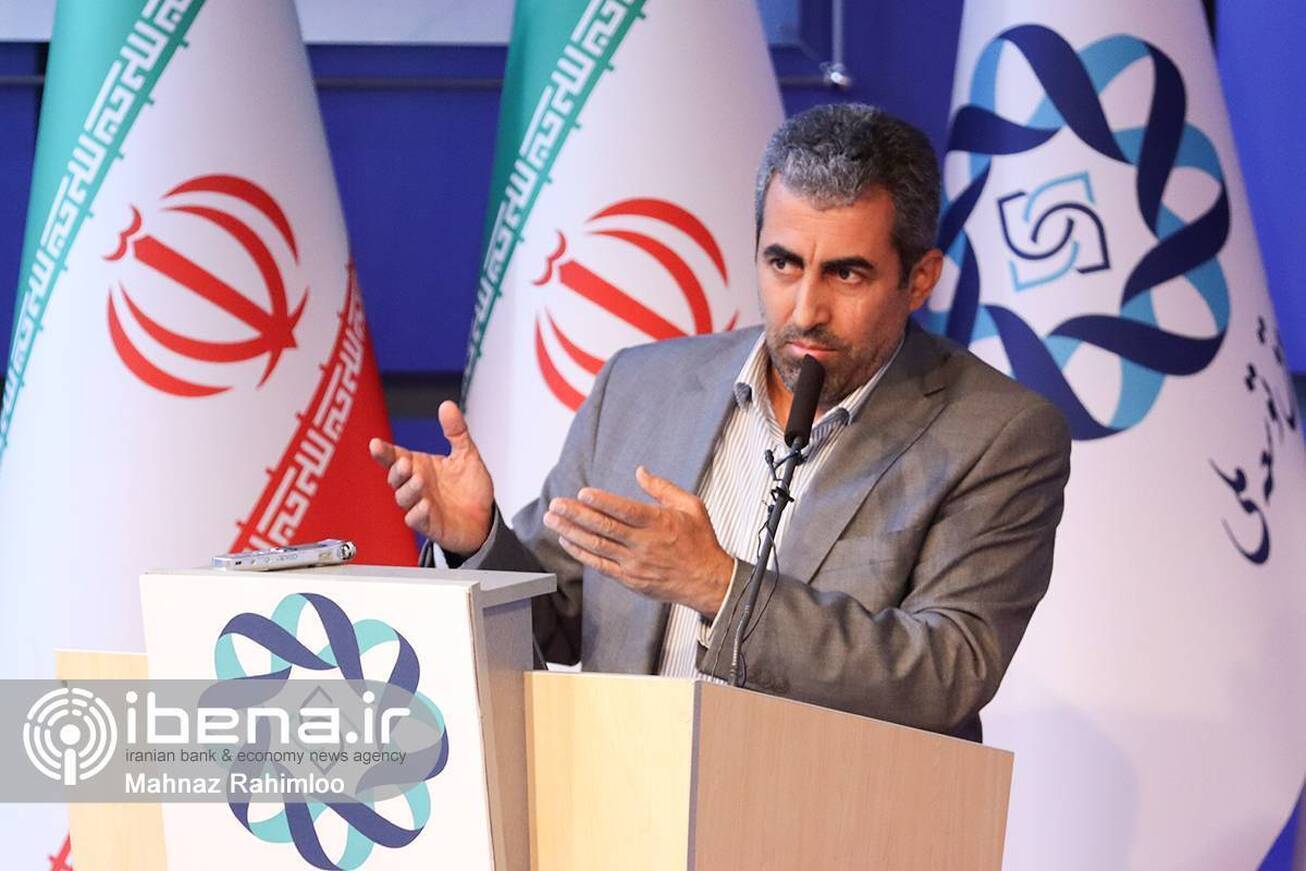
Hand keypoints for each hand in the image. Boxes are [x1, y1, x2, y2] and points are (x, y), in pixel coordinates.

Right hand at [369, 401, 493, 554]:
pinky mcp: (430, 524)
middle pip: (396, 477)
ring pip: (403, 498)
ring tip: (420, 480)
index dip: (384, 452)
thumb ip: (456, 431)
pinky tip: (425, 506)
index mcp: (421, 466)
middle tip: (405, 462)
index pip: (395, 457)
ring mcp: (421, 505)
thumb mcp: (466, 455)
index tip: (375, 444)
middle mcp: (417, 486)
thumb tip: (447, 405)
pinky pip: (416, 520)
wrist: (484, 519)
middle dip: (397, 470)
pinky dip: (418, 513)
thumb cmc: (469, 489)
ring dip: (409, 489)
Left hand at [542, 466, 733, 615]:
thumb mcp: (691, 506)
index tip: (582, 493)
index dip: (602, 502)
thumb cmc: (700, 542)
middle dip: (576, 515)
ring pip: (596, 545)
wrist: (707, 581)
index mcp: (659, 523)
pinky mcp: (629, 578)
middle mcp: (644, 544)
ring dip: (571, 532)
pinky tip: (567, 540)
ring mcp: (634, 563)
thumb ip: (663, 488)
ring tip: (552, 519)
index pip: (625, 511)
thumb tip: (640, 472)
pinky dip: (581, 552)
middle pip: (604, 527)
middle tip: (556, 504)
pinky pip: (599, 564)